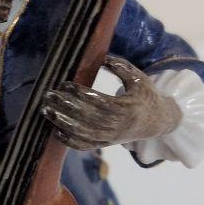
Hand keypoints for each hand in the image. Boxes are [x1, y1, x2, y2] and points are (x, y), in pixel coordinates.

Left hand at [41, 55, 181, 150]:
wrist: (157, 122)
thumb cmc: (146, 95)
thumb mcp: (138, 78)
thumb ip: (122, 67)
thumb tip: (103, 58)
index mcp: (127, 108)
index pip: (99, 102)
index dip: (80, 94)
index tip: (64, 84)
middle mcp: (118, 126)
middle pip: (87, 118)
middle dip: (65, 107)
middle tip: (48, 96)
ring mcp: (111, 137)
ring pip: (84, 134)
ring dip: (63, 123)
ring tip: (46, 111)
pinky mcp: (106, 144)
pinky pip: (86, 146)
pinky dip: (70, 141)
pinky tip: (56, 131)